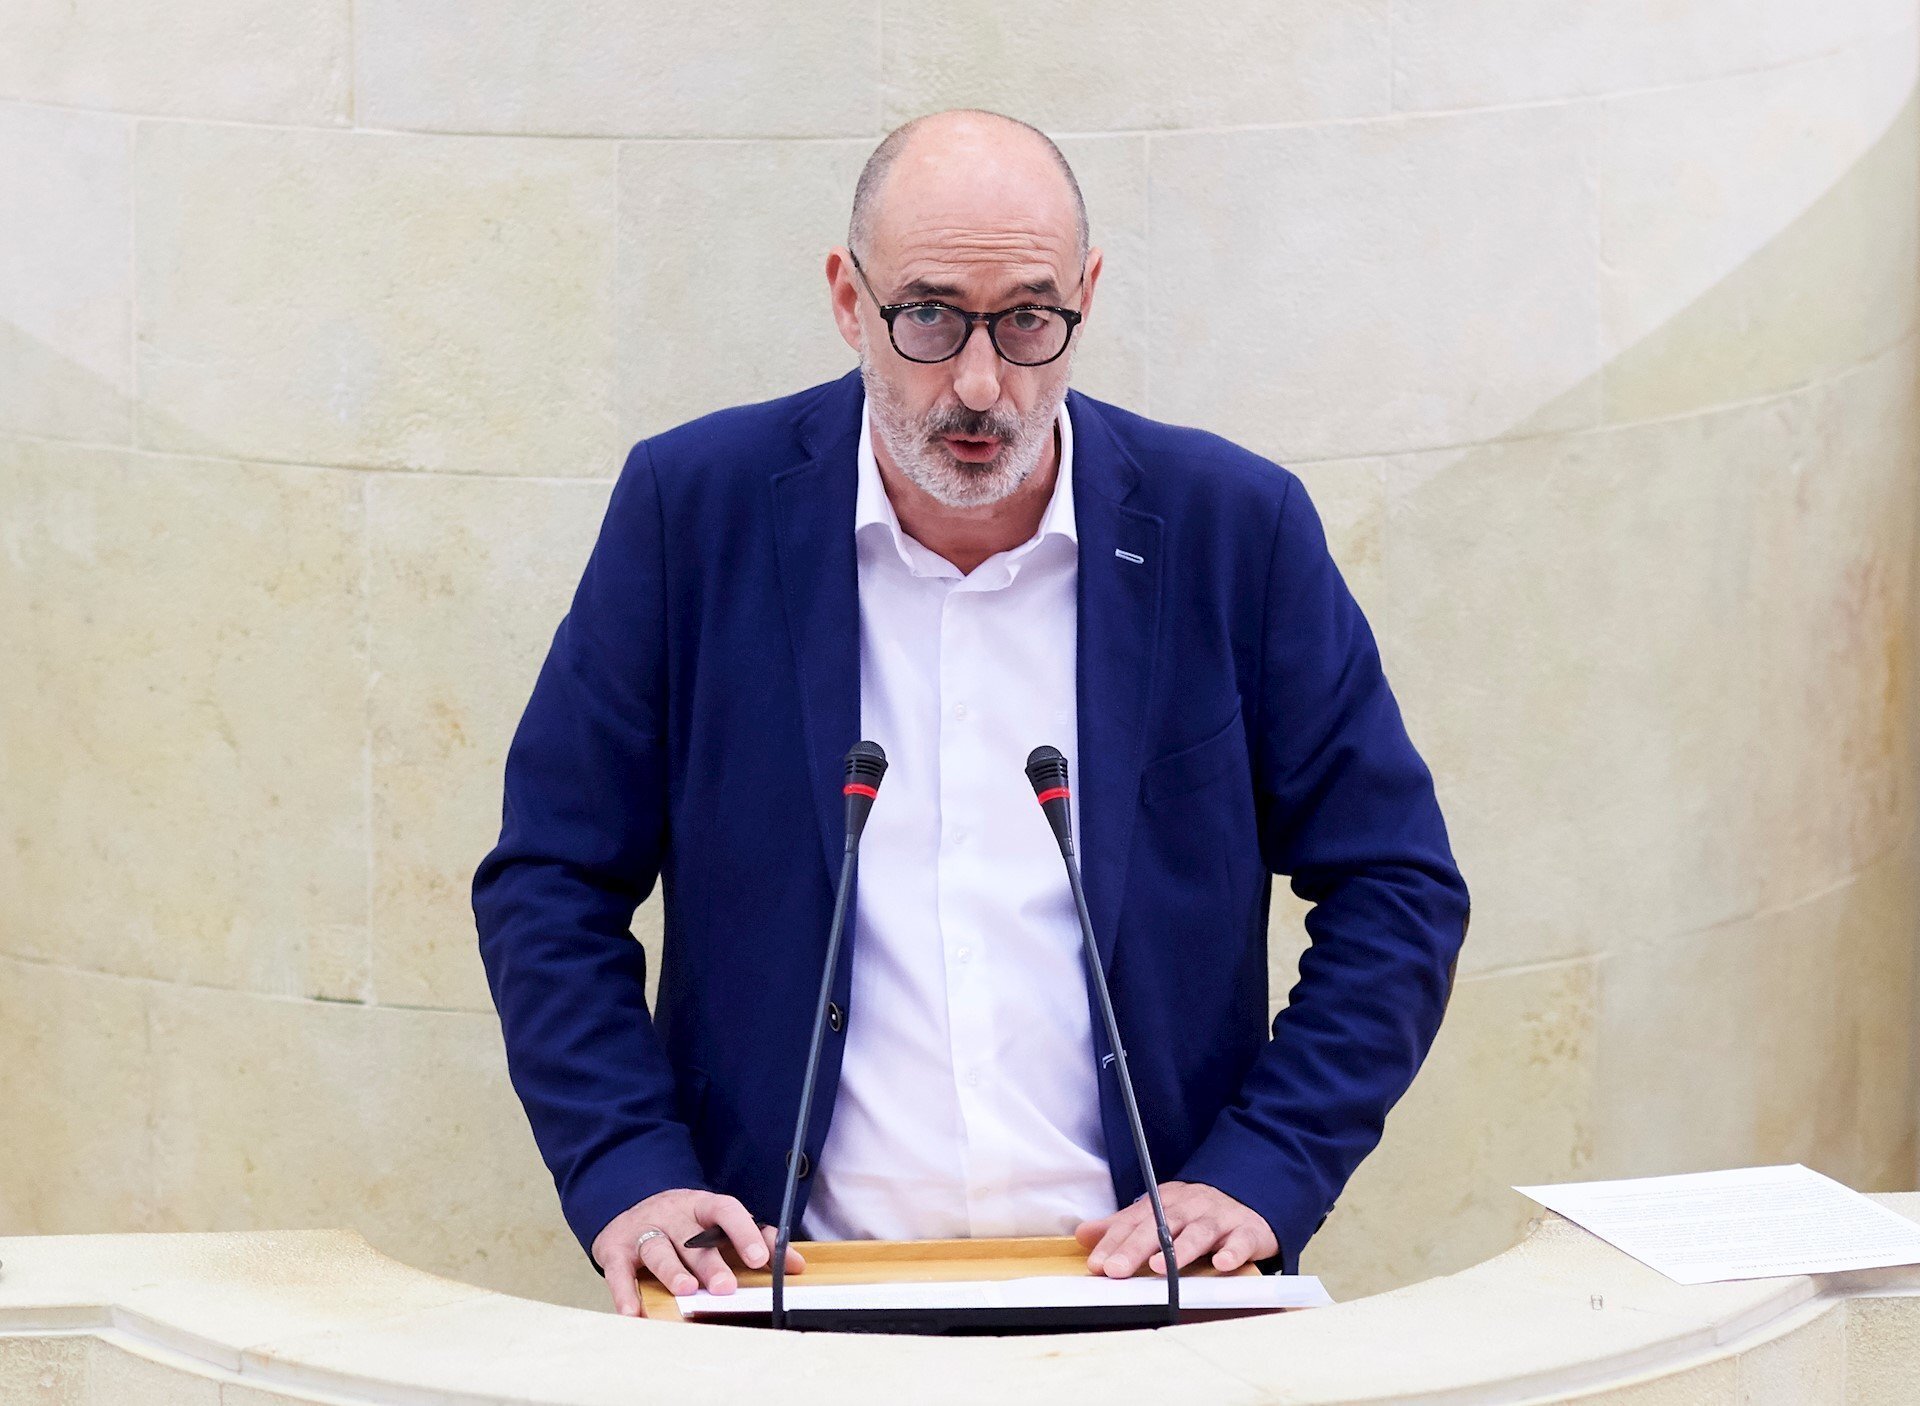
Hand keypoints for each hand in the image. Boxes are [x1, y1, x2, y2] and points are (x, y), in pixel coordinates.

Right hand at [591, 1189, 805, 1315]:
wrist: (628, 1203)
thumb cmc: (684, 1223)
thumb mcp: (716, 1223)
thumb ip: (756, 1240)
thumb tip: (796, 1265)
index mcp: (702, 1207)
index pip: (726, 1210)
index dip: (743, 1232)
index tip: (757, 1258)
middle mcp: (673, 1215)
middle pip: (692, 1238)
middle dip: (709, 1263)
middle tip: (725, 1287)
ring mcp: (643, 1230)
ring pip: (658, 1249)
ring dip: (672, 1271)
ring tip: (686, 1291)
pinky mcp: (615, 1249)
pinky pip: (619, 1271)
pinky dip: (624, 1293)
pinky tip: (634, 1313)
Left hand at [1075, 1181, 1277, 1277]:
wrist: (1250, 1195)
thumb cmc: (1197, 1211)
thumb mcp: (1158, 1212)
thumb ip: (1122, 1227)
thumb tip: (1082, 1235)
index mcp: (1164, 1201)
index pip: (1134, 1221)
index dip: (1113, 1242)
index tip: (1096, 1264)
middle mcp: (1190, 1207)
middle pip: (1161, 1225)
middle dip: (1136, 1247)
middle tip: (1116, 1269)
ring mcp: (1219, 1218)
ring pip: (1198, 1232)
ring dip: (1179, 1249)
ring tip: (1159, 1267)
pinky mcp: (1248, 1231)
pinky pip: (1241, 1241)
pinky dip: (1233, 1252)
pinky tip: (1222, 1264)